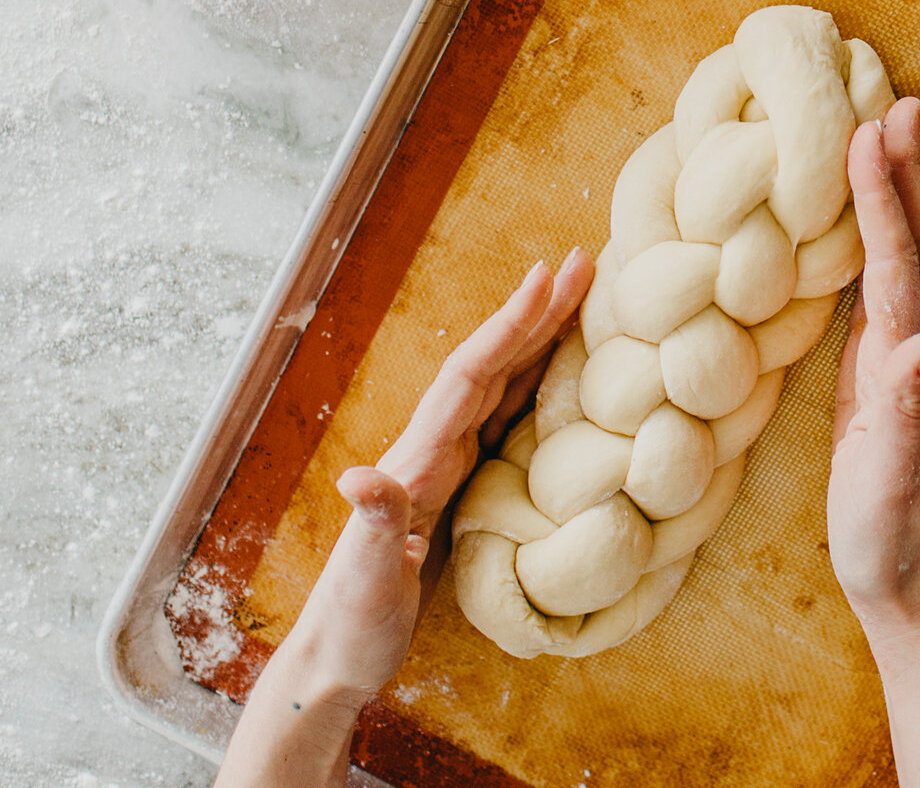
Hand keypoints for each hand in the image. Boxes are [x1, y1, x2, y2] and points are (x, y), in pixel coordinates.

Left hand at [216, 249, 591, 787]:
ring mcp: (444, 467)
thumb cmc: (352, 622)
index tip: (546, 279)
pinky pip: (505, 421)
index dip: (508, 328)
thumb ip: (370, 524)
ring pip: (501, 385)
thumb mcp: (364, 579)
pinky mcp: (457, 489)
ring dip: (538, 339)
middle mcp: (431, 451)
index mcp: (418, 462)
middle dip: (535, 313)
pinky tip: (562, 376)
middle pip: (491, 364)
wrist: (337, 655)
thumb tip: (358, 475)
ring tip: (582, 298)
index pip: (470, 379)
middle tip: (582, 263)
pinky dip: (535, 385)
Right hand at [826, 100, 919, 787]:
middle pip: (909, 244)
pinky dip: (874, 239)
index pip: (892, 263)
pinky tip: (860, 221)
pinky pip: (877, 285)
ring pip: (901, 258)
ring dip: (897, 195)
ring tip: (889, 134)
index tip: (872, 132)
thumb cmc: (888, 535)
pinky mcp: (876, 375)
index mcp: (900, 363)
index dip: (881, 198)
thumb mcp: (890, 479)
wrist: (901, 579)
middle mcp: (905, 349)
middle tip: (897, 101)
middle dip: (903, 172)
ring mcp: (894, 359)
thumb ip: (910, 407)